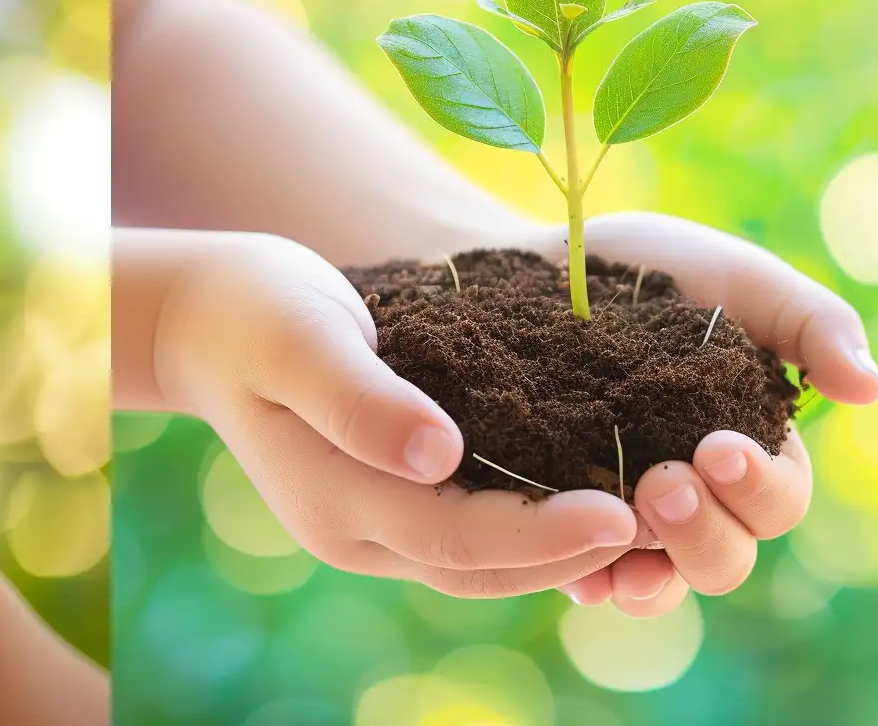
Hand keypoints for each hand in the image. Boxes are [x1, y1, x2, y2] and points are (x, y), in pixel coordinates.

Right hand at [153, 229, 641, 597]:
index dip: (543, 532)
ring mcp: (376, 522)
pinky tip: (596, 483)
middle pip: (486, 566)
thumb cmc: (255, 311)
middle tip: (668, 521)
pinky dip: (537, 519)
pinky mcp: (394, 495)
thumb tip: (440, 454)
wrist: (209, 315)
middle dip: (576, 552)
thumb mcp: (301, 336)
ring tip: (652, 513)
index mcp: (338, 503)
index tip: (621, 510)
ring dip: (566, 546)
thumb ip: (361, 397)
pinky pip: (477, 527)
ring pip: (488, 559)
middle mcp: (361, 532)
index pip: (458, 537)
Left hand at [550, 211, 877, 612]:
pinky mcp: (570, 519)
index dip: (759, 488)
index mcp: (753, 448)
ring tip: (625, 529)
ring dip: (655, 573)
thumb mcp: (737, 279)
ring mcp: (635, 515)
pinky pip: (588, 575)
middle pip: (728, 557)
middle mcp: (702, 496)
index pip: (780, 500)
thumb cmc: (657, 270)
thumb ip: (811, 324)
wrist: (543, 265)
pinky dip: (590, 580)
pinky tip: (577, 567)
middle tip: (664, 483)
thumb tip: (870, 389)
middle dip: (704, 530)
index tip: (718, 449)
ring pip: (664, 582)